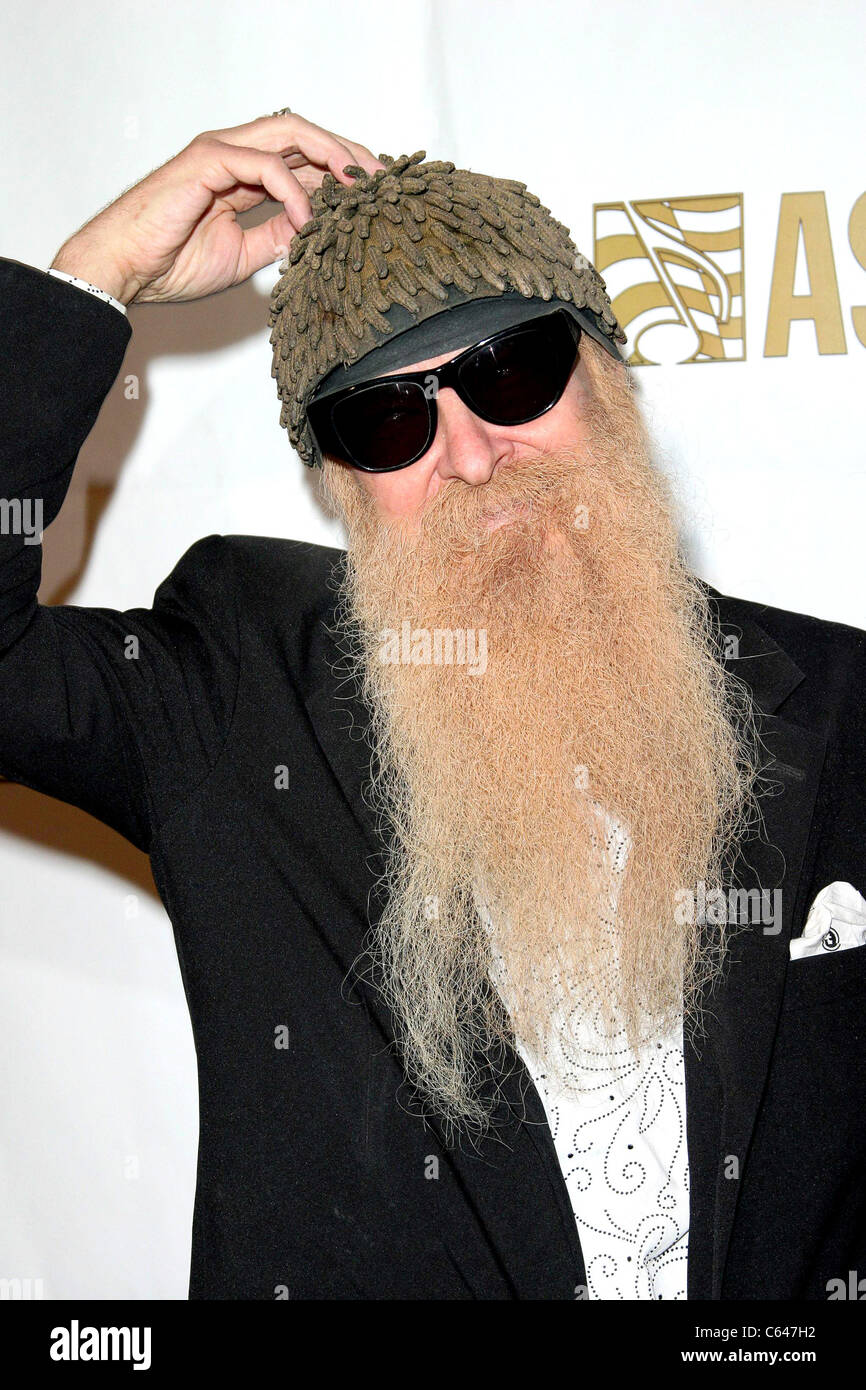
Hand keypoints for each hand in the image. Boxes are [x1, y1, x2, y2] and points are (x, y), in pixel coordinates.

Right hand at [50, 112, 386, 305]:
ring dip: (331, 157)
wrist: (127, 270)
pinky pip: (264, 165)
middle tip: (382, 183)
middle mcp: (235, 153)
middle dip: (349, 154)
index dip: (343, 172)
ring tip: (360, 188)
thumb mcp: (245, 255)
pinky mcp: (207, 160)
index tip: (376, 196)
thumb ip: (278, 237)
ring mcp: (221, 152)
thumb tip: (315, 235)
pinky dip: (294, 192)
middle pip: (306, 136)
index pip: (304, 158)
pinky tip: (311, 221)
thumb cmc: (170, 263)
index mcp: (243, 173)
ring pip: (291, 134)